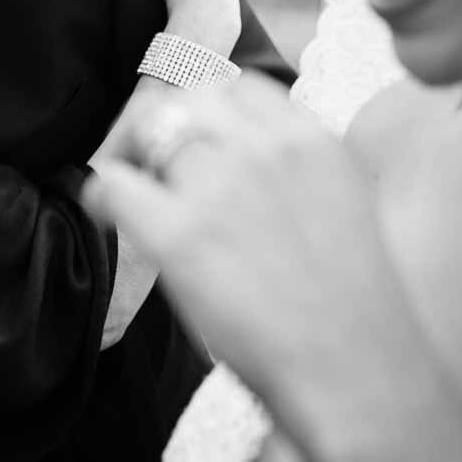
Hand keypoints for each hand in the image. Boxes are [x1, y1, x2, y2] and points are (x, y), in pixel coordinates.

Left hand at [81, 73, 416, 425]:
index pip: (237, 86)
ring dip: (135, 160)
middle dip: (166, 127)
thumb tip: (245, 145)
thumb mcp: (345, 203)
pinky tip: (117, 219)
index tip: (198, 142)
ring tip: (139, 196)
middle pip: (185, 99)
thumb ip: (297, 163)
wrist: (356, 374)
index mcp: (310, 139)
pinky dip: (104, 197)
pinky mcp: (177, 233)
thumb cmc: (354, 308)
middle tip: (157, 166)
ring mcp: (218, 187)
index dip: (209, 113)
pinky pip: (111, 183)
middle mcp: (263, 149)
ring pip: (144, 130)